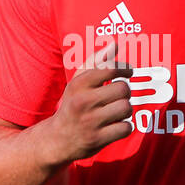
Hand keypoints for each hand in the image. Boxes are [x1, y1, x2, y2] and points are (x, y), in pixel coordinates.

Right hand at [41, 42, 133, 164]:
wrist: (57, 139)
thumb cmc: (72, 105)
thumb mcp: (77, 82)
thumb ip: (95, 62)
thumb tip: (114, 44)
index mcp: (78, 84)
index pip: (110, 68)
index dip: (124, 68)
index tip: (128, 72)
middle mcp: (83, 102)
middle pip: (123, 89)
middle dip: (125, 93)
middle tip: (119, 96)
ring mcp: (90, 122)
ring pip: (126, 108)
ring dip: (126, 110)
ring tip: (117, 111)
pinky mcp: (97, 139)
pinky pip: (125, 128)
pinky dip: (124, 127)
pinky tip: (115, 126)